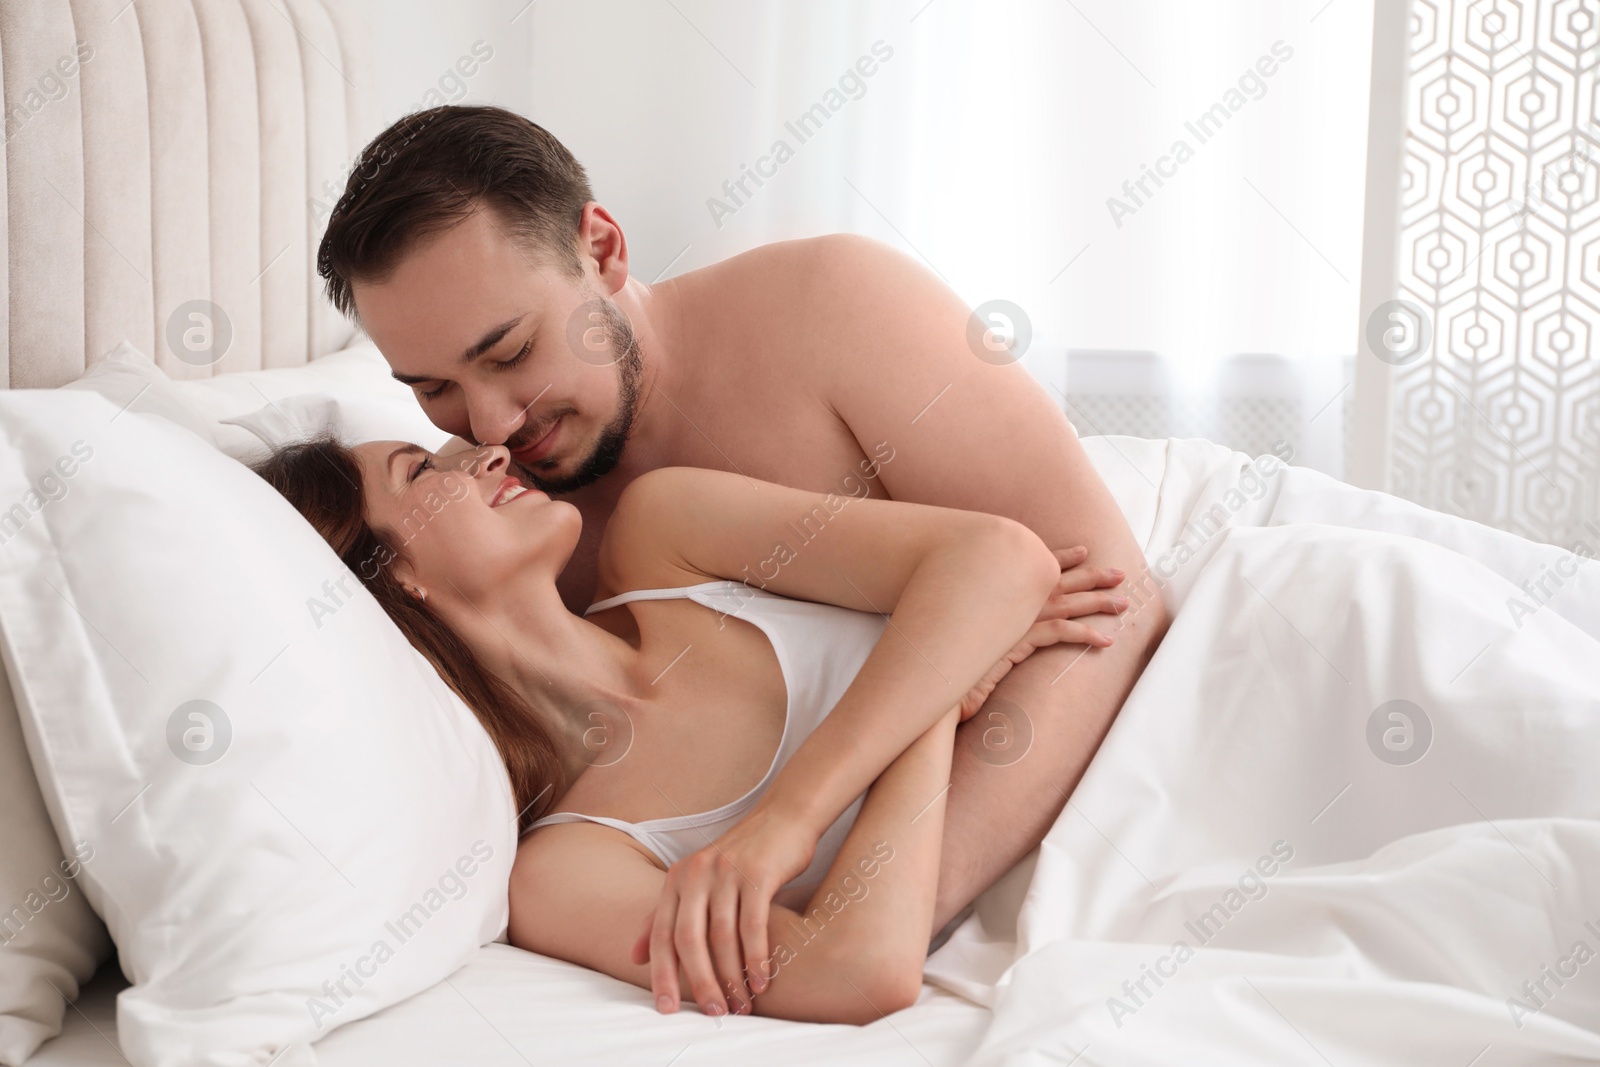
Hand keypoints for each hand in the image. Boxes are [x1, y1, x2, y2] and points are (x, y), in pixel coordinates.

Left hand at [629, 804, 816, 1015]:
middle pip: (689, 939)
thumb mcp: (699, 882)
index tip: (667, 1008)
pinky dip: (756, 958)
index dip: (662, 974)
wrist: (783, 819)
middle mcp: (697, 873)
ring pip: (722, 937)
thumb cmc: (742, 859)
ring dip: (732, 977)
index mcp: (677, 878)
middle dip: (700, 982)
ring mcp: (727, 872)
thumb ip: (668, 916)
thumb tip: (634, 957)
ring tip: (742, 1005)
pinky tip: (761, 981)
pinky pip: (753, 926)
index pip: (662, 934)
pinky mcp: (758, 874)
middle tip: (713, 1012)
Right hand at [955, 546, 1126, 721]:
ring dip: (1099, 603)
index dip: (1063, 558)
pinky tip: (1106, 640)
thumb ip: (992, 619)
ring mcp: (1015, 617)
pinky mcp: (1019, 638)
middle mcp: (1010, 599)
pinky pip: (1061, 631)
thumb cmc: (949, 653)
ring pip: (1067, 603)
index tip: (1083, 551)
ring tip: (1123, 603)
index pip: (1036, 568)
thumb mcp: (975, 630)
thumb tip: (1004, 616)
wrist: (932, 671)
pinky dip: (1086, 634)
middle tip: (1120, 573)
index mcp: (1000, 591)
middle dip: (1093, 576)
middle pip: (1060, 582)